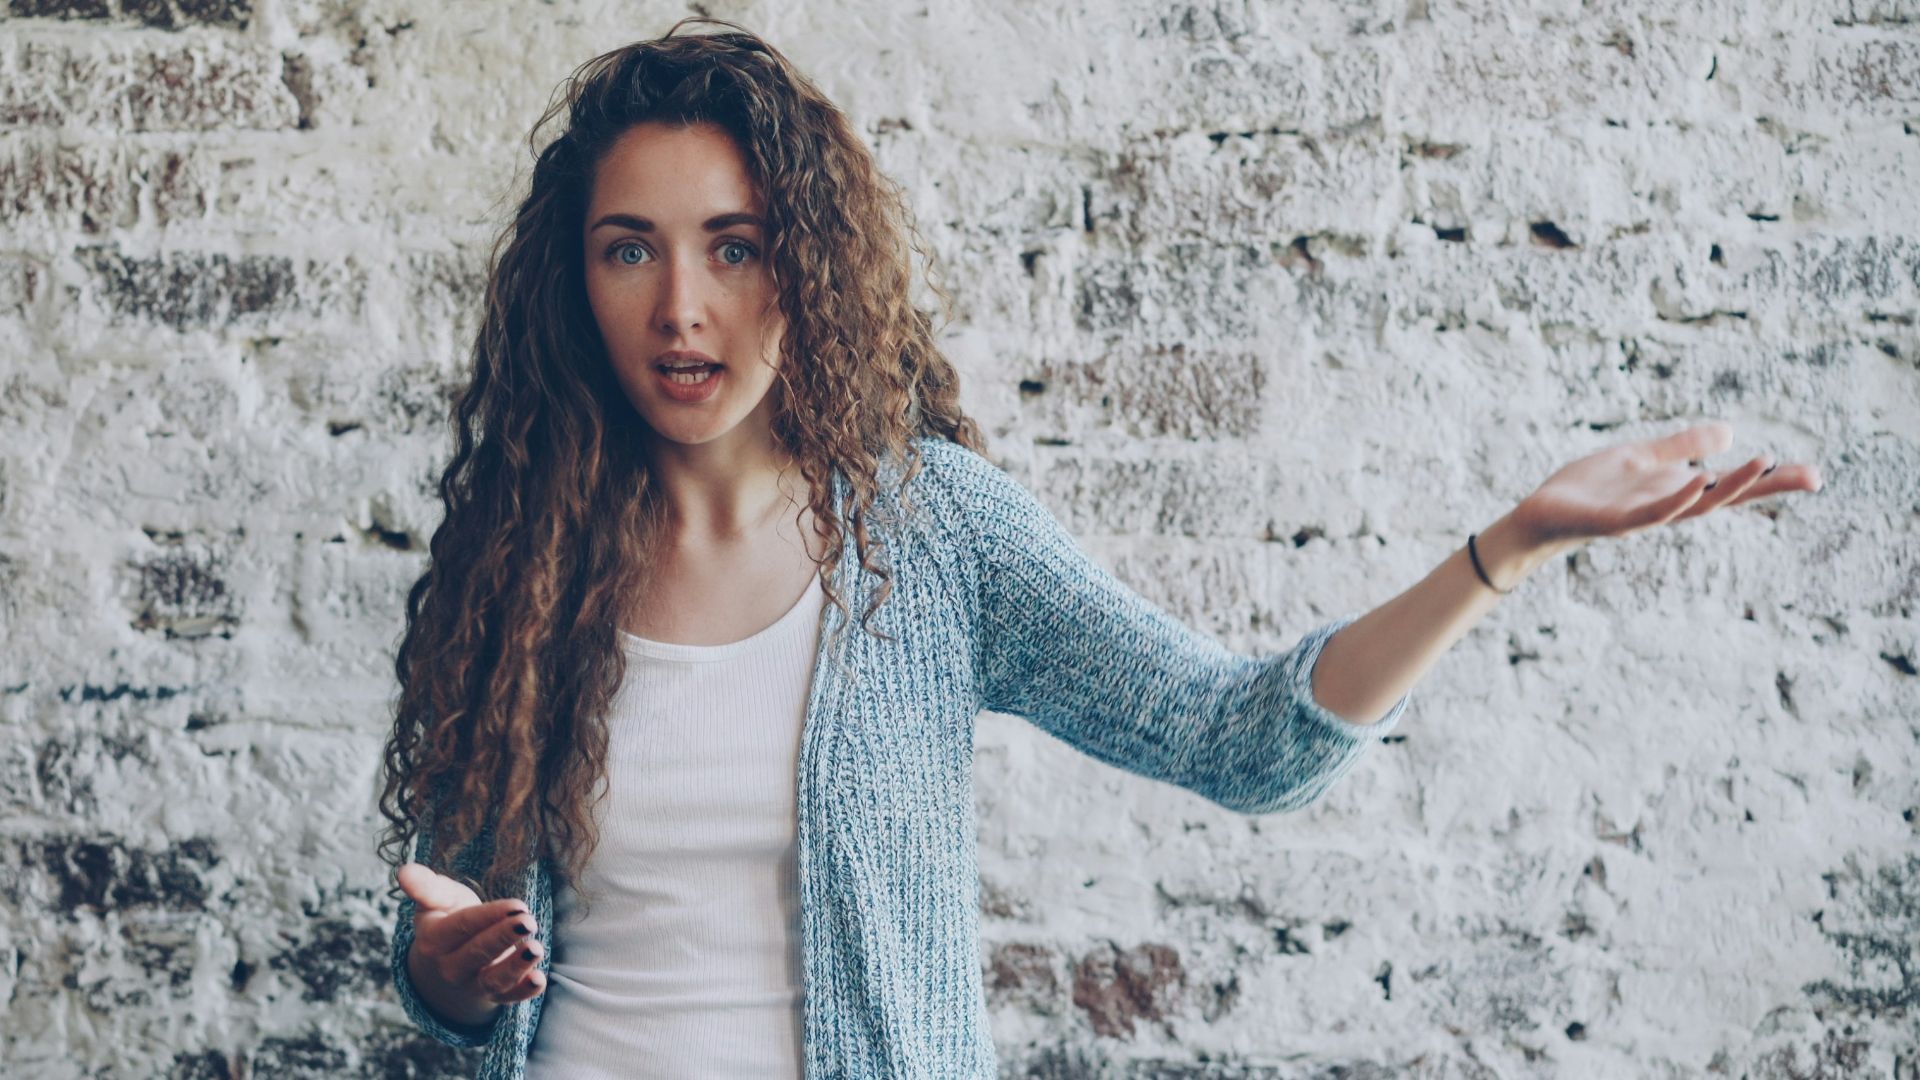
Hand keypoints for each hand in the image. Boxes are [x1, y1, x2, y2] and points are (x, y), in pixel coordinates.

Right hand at [398, 862, 545, 1028]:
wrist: (451, 954)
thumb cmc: (449, 915)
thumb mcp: (438, 899)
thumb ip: (425, 887)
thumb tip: (403, 871)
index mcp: (434, 939)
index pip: (463, 926)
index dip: (489, 916)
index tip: (517, 905)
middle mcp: (450, 966)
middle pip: (478, 952)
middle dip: (504, 937)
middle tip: (529, 921)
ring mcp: (471, 984)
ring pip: (493, 979)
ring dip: (515, 967)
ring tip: (536, 949)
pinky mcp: (493, 995)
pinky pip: (507, 998)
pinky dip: (523, 992)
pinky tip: (539, 980)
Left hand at [1512, 421, 1823, 550]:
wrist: (1542, 513)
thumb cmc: (1590, 489)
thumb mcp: (1640, 458)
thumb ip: (1681, 446)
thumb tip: (1730, 433)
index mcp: (1676, 490)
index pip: (1731, 484)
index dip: (1770, 480)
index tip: (1814, 474)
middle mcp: (1669, 506)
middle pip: (1727, 497)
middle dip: (1768, 486)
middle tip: (1813, 476)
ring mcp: (1646, 517)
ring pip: (1698, 504)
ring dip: (1731, 485)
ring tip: (1764, 462)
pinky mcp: (1617, 522)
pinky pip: (1653, 512)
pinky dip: (1677, 498)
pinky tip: (1697, 480)